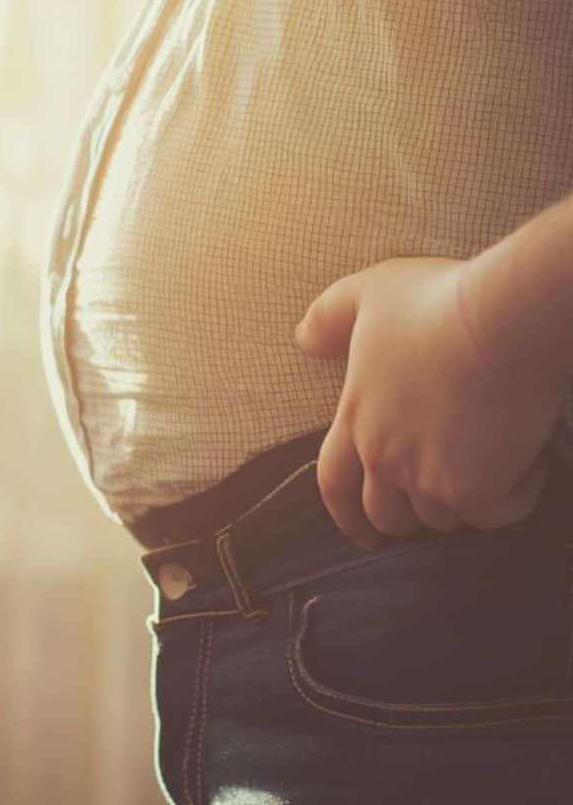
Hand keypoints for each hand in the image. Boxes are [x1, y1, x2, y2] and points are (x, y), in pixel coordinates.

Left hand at [296, 256, 562, 547]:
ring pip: (443, 519)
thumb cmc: (436, 302)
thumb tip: (304, 340)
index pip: (333, 485)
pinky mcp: (478, 490)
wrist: (501, 321)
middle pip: (388, 515)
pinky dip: (512, 498)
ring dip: (461, 503)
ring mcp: (429, 479)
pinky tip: (525, 465)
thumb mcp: (366, 294)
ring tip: (486, 468)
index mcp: (355, 419)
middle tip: (432, 508)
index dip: (344, 515)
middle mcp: (384, 458)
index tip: (361, 535)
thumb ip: (328, 317)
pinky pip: (495, 514)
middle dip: (407, 517)